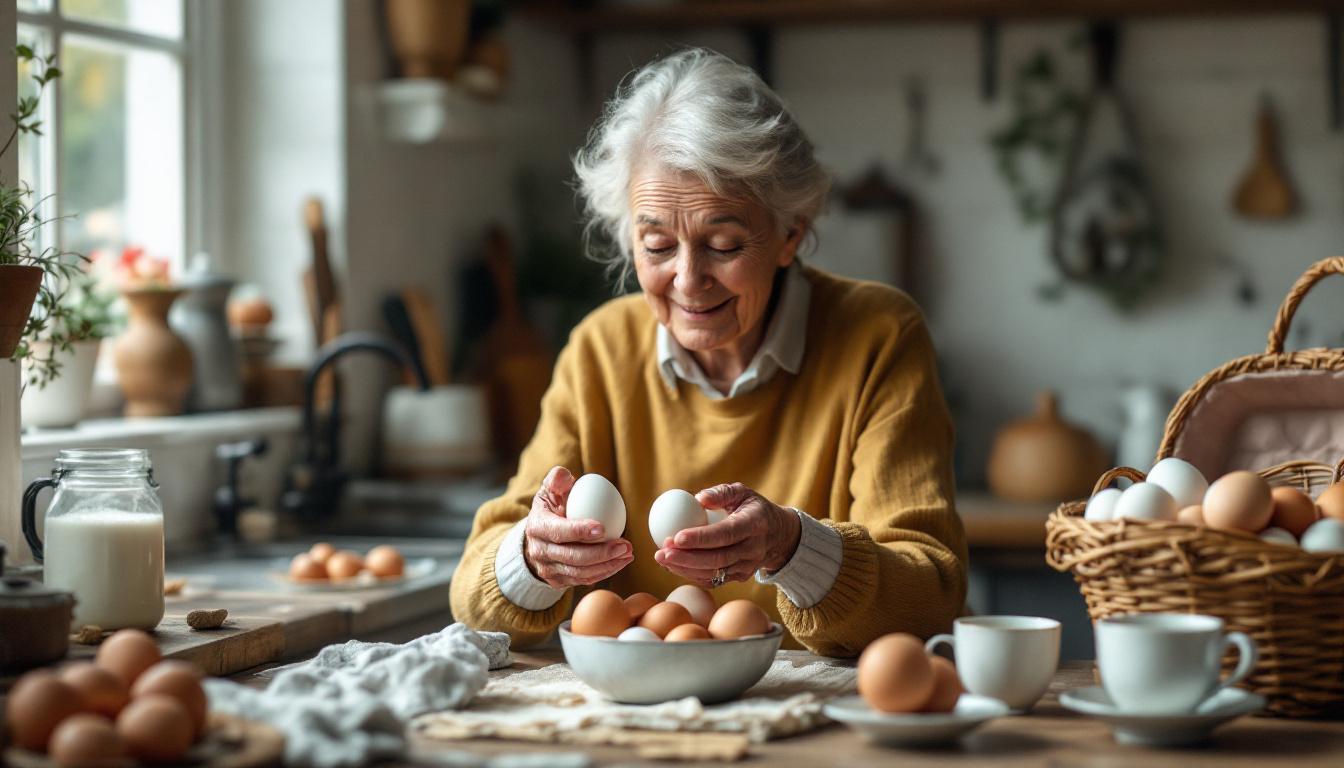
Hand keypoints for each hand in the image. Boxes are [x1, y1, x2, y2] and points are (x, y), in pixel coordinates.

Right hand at [522, 466, 633, 587]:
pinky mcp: (557, 581)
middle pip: (572, 557)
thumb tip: (566, 477)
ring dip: (607, 565)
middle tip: (625, 545)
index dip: (580, 531)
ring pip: (579, 573)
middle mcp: (539, 551)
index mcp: (537, 526)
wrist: (538, 536)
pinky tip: (620, 562)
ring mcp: (547, 569)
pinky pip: (583, 580)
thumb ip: (558, 479)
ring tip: (628, 554)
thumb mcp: (550, 490)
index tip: (603, 529)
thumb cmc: (551, 507)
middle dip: (601, 553)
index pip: (559, 532)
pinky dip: (604, 572)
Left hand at [653, 483, 801, 587]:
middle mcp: (753, 549)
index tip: (675, 537)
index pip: (725, 534)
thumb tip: (697, 498)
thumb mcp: (742, 492)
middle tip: (661, 552)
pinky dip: (691, 574)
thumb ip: (721, 492)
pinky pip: (714, 580)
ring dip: (684, 568)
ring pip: (714, 573)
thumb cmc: (753, 508)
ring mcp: (748, 566)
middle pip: (717, 558)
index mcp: (754, 524)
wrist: (778, 535)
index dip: (700, 538)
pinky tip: (673, 565)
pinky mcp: (741, 577)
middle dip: (685, 558)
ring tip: (661, 558)